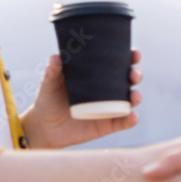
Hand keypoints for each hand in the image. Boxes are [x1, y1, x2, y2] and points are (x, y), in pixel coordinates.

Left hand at [20, 50, 143, 149]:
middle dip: (136, 75)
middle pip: (128, 81)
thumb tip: (56, 57)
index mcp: (97, 76)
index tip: (134, 53)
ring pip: (130, 101)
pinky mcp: (107, 125)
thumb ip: (53, 71)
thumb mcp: (49, 84)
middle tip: (133, 74)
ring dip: (137, 97)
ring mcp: (109, 108)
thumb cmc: (48, 100)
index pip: (117, 64)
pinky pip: (123, 122)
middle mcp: (107, 91)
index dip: (129, 58)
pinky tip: (133, 116)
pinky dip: (130, 120)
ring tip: (135, 96)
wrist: (44, 127)